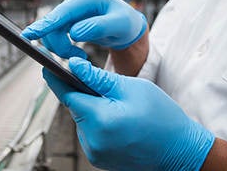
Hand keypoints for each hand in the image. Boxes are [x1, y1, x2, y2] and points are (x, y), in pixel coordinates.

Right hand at [22, 0, 146, 58]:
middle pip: (53, 27)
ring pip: (51, 34)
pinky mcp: (65, 21)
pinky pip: (55, 37)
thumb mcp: (119, 25)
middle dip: (61, 47)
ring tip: (81, 54)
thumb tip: (75, 33)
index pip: (61, 14)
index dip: (44, 25)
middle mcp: (73, 2)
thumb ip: (98, 27)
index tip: (27, 35)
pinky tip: (77, 52)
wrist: (124, 25)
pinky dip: (63, 48)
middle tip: (79, 56)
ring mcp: (67, 12)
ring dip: (62, 49)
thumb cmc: (124, 22)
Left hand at [43, 57, 214, 169]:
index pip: (68, 95)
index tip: (46, 68)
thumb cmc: (161, 117)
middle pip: (75, 108)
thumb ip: (99, 78)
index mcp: (101, 120)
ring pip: (82, 121)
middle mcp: (93, 140)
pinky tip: (116, 122)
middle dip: (85, 95)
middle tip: (105, 89)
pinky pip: (89, 134)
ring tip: (118, 109)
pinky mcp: (98, 159)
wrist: (179, 149)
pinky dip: (97, 124)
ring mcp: (94, 153)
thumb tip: (74, 66)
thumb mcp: (132, 88)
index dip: (57, 80)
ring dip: (92, 111)